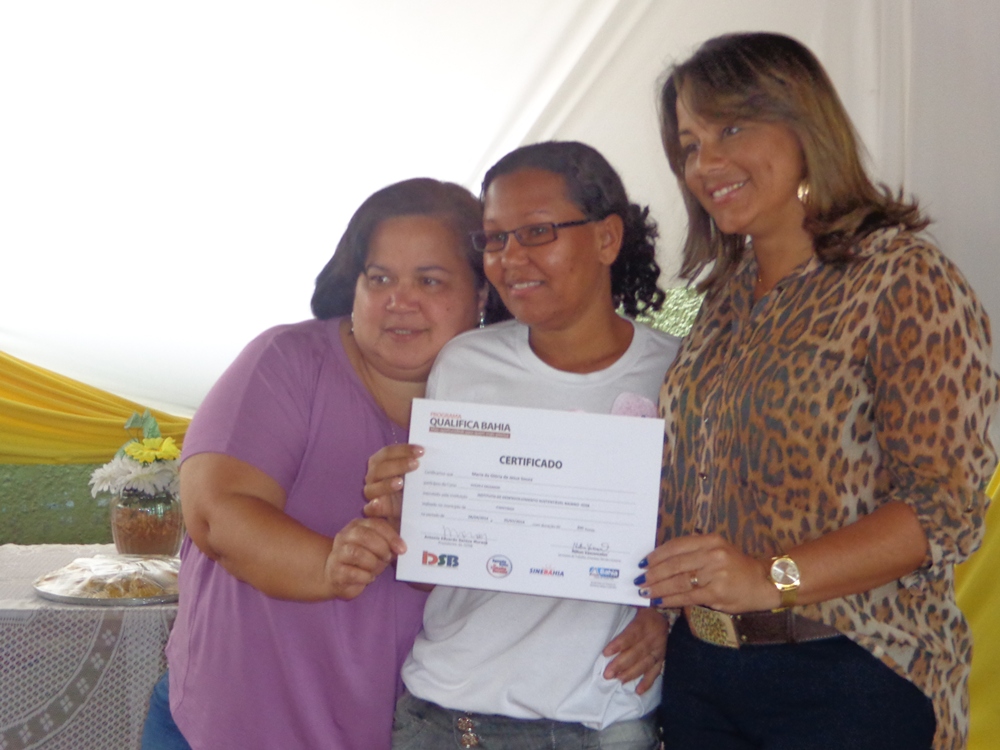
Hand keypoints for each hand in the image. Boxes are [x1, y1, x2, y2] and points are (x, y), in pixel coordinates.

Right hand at [324, 518, 405, 599]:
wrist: (338, 577)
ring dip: (373, 563)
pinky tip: (368, 578)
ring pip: (357, 553)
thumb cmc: (363, 560)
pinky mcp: (335, 572)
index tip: (402, 549)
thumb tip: (401, 547)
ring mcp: (337, 553)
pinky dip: (366, 577)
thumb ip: (388, 542)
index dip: (391, 536)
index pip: (376, 524)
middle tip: (387, 558)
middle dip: (381, 548)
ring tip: (377, 569)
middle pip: (364, 535)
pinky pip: (353, 573)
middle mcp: (345, 536)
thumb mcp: (377, 547)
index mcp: (358, 525)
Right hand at [362, 444, 423, 527]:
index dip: (403, 450)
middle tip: (416, 464)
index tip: (421, 451)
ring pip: (372, 488)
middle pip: (379, 468)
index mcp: (382, 462)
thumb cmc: (414, 485)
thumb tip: (434, 449)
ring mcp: (373, 492)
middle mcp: (374, 476)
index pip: (388, 452)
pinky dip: (373, 506)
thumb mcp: (418, 473)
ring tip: (400, 483)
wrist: (412, 509)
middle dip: (398, 464)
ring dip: (386, 484)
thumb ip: (420, 461)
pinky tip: (378, 503)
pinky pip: (369, 508)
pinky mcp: (375, 510)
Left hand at [602, 607, 666, 694]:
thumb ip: (624, 605)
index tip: (606, 653)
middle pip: (636, 652)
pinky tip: (638, 690)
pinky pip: (656, 671)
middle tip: (608, 674)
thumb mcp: (636, 603)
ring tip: (619, 680)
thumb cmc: (645, 608)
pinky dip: (648, 682)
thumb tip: (607, 599)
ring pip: (645, 663)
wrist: (669, 611)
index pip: (631, 635)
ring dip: (631, 673)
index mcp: (645, 621)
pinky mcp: (663, 657)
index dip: (619, 645)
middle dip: (621, 664)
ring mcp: (660, 648)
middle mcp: (654, 636)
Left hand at [635, 533, 777, 613]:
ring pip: (678, 581)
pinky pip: (688, 596)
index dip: (656, 555)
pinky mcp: (717, 592)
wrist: (765, 582)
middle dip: (653, 573)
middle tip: (639, 580)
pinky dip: (671, 599)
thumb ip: (693, 554)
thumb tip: (660, 564)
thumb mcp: (716, 551)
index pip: (676, 546)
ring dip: (658, 588)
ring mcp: (715, 573)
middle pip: (674, 564)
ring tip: (644, 592)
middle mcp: (712, 553)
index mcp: (710, 540)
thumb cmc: (736, 568)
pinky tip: (660, 602)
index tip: (642, 562)